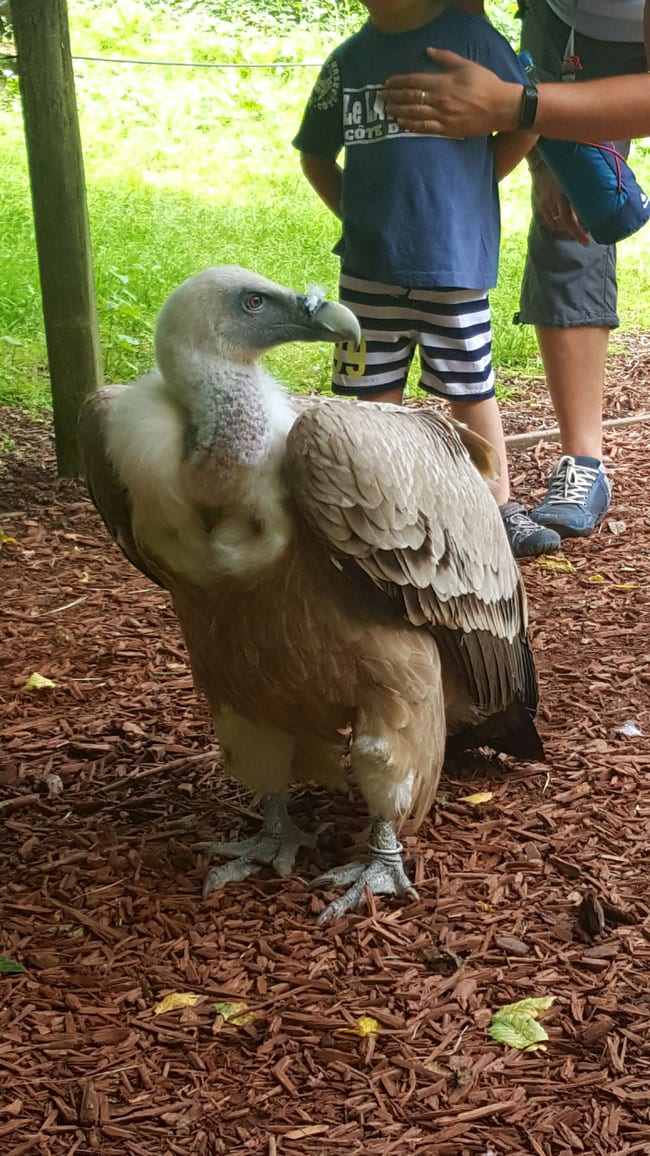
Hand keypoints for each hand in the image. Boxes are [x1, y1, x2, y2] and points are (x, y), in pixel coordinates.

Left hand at [382, 47, 522, 137]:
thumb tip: (428, 50)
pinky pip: (424, 128)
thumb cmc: (485, 83)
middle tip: (381, 97)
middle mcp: (439, 99)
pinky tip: (401, 124)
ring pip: (414, 114)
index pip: (414, 81)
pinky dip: (410, 126)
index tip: (387, 83)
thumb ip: (445, 58)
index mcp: (442, 82)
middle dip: (394, 97)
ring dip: (398, 112)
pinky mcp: (447, 129)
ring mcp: (442, 116)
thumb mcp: (466, 64)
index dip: (399, 82)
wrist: (500, 107)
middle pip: (410, 98)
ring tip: (387, 110)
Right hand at [531, 164, 590, 245]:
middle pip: (564, 225)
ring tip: (575, 224)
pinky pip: (550, 219)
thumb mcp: (576, 177)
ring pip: (557, 224)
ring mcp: (545, 203)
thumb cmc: (565, 167)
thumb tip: (601, 203)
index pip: (570, 221)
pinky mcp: (540, 203)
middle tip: (584, 238)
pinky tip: (563, 219)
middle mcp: (553, 201)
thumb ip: (585, 191)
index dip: (578, 234)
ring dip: (567, 226)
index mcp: (564, 195)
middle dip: (575, 233)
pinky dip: (558, 222)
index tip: (587, 242)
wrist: (542, 159)